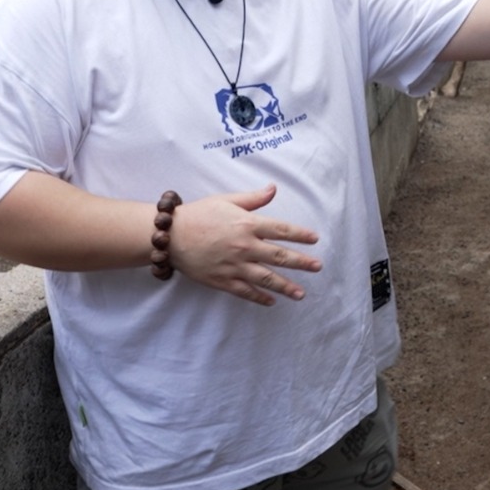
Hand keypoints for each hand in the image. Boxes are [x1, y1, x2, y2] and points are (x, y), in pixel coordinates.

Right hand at [169, 183, 322, 305]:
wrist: (171, 236)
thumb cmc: (199, 214)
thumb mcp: (226, 200)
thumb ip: (253, 199)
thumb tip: (273, 189)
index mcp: (248, 225)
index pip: (281, 230)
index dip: (300, 235)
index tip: (314, 239)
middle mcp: (245, 246)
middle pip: (280, 256)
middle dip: (301, 262)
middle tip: (318, 267)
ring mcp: (234, 265)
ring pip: (266, 278)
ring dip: (286, 286)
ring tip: (301, 293)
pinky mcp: (222, 280)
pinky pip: (246, 291)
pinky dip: (260, 297)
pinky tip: (272, 301)